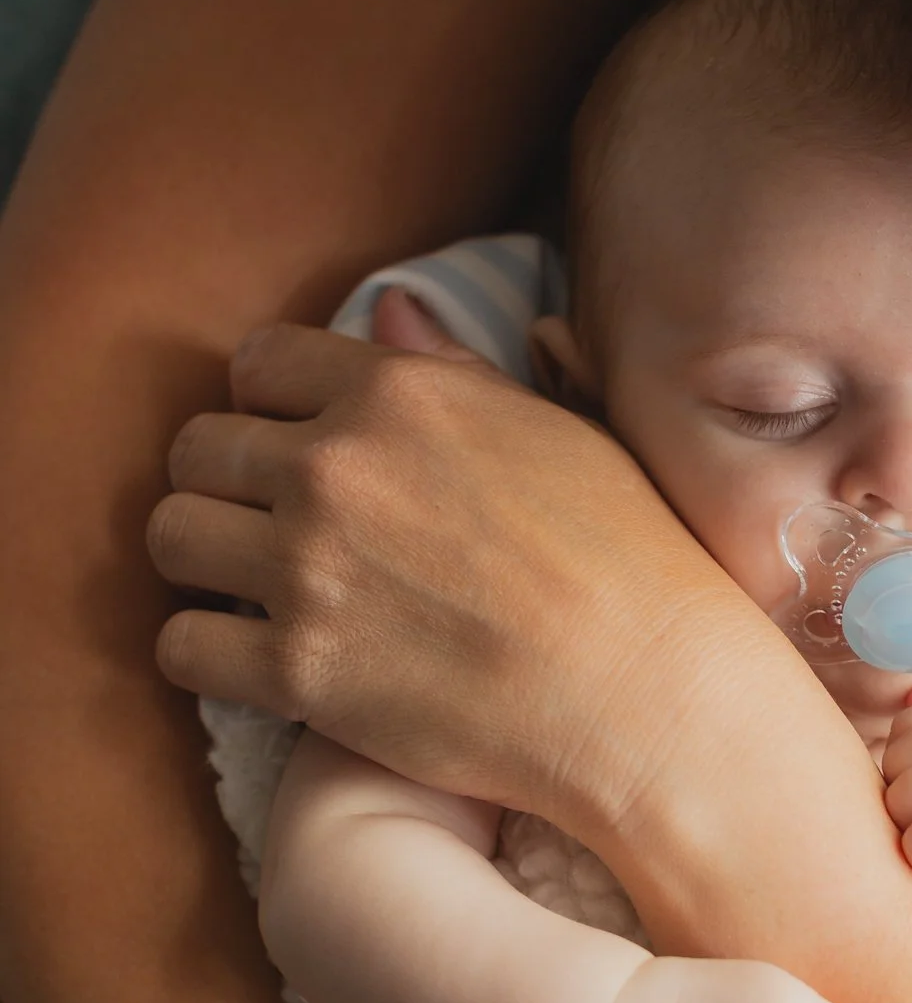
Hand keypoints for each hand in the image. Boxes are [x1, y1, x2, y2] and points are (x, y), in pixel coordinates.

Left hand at [146, 321, 831, 841]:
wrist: (650, 692)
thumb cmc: (632, 560)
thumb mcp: (558, 429)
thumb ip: (454, 371)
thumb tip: (390, 310)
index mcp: (397, 392)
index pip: (258, 363)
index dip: (268, 406)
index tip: (290, 447)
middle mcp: (335, 466)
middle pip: (197, 448)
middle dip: (223, 484)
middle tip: (267, 527)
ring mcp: (307, 567)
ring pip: (170, 536)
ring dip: (201, 562)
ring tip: (251, 589)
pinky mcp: (296, 670)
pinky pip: (179, 644)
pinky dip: (203, 652)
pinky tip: (250, 659)